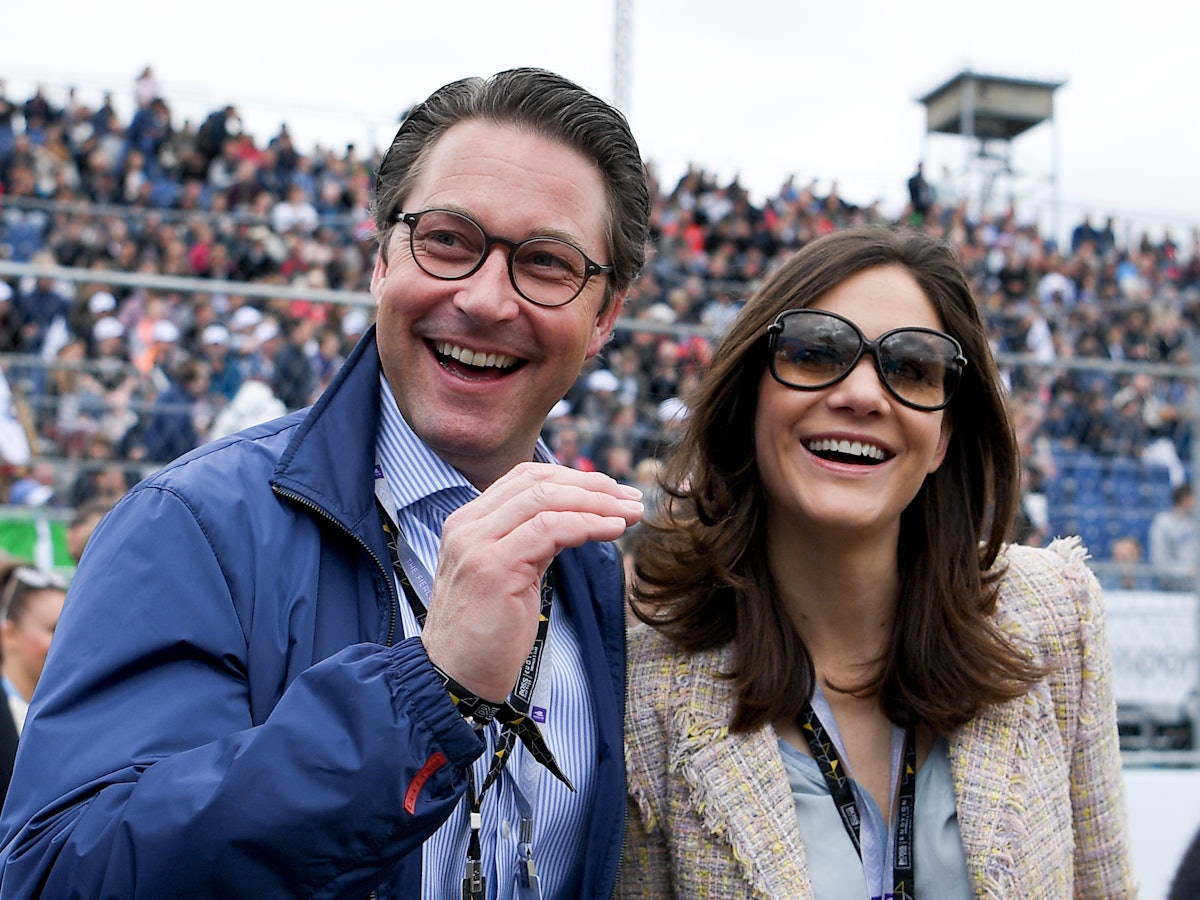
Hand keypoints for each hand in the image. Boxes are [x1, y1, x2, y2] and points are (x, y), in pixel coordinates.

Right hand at [421, 462, 642, 701]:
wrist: (454, 677)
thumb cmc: (487, 634)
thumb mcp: (511, 574)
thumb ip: (533, 542)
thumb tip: (576, 518)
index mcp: (469, 522)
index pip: (526, 478)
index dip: (573, 478)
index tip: (612, 491)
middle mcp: (468, 526)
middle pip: (538, 482)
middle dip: (593, 486)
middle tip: (631, 499)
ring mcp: (477, 544)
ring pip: (545, 499)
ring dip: (598, 503)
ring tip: (630, 513)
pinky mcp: (493, 568)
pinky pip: (549, 530)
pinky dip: (587, 524)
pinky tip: (612, 530)